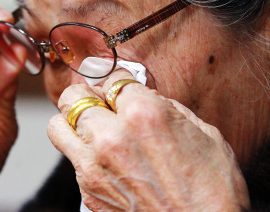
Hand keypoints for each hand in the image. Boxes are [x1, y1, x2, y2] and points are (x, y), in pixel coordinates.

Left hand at [48, 71, 249, 210]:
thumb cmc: (212, 189)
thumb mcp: (205, 134)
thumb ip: (169, 108)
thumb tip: (147, 98)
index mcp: (143, 114)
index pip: (112, 78)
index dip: (118, 80)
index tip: (120, 86)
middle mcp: (112, 136)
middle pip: (74, 95)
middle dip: (88, 95)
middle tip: (101, 102)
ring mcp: (94, 166)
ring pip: (57, 125)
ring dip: (73, 121)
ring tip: (91, 127)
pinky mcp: (88, 191)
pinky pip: (71, 160)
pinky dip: (83, 154)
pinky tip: (106, 160)